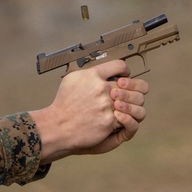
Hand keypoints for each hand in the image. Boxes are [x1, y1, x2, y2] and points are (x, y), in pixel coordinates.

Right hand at [29, 59, 147, 163]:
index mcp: (93, 75)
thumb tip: (103, 71)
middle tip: (131, 93)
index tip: (125, 75)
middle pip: (131, 84)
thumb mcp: (72, 79)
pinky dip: (126, 118)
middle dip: (134, 88)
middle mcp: (101, 88)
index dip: (126, 70)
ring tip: (128, 106)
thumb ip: (90, 73)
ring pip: (133, 101)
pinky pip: (128, 117)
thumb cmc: (63, 105)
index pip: (120, 65)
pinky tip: (120, 117)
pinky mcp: (109, 121)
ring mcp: (107, 105)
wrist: (58, 126)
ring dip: (133, 104)